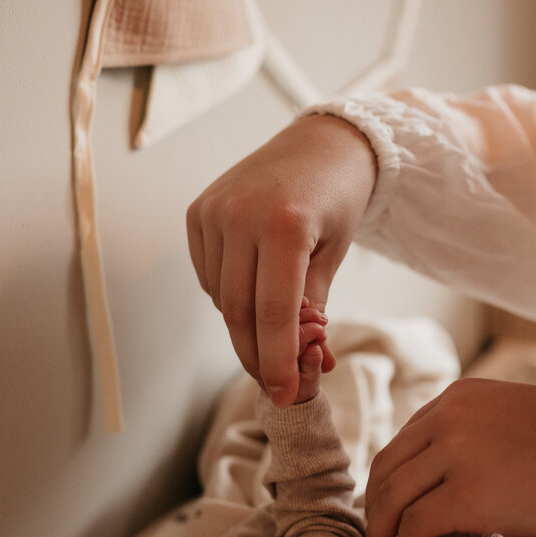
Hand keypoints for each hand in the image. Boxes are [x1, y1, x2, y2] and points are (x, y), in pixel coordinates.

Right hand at [186, 115, 375, 405]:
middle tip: (274, 382)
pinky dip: (229, 294)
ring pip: (220, 297)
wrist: (321, 142)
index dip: (277, 360)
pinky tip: (253, 287)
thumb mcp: (334, 254)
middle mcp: (239, 215)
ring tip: (274, 325)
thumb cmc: (338, 198)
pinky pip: (208, 275)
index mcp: (284, 225)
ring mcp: (213, 211)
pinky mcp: (197, 212)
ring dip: (244, 324)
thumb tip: (308, 366)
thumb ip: (313, 308)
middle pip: (238, 311)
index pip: (273, 312)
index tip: (283, 393)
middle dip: (256, 354)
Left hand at [362, 379, 535, 536]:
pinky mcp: (466, 496)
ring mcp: (456, 454)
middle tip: (375, 535)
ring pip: (393, 495)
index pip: (406, 438)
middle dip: (377, 503)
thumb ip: (483, 435)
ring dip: (382, 528)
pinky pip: (414, 522)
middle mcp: (451, 417)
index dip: (391, 475)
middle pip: (388, 465)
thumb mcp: (522, 419)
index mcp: (462, 395)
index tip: (389, 501)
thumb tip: (457, 474)